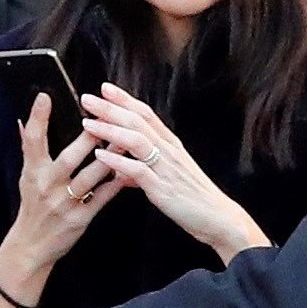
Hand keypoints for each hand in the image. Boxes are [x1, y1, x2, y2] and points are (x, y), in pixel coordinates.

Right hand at [0, 95, 121, 297]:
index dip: (37, 118)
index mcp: (32, 173)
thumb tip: (24, 120)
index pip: (32, 141)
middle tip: (104, 119)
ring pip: (90, 177)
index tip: (45, 96)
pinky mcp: (81, 219)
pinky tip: (130, 171)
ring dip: (110, 158)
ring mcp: (65, 204)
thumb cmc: (33, 206)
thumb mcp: (26, 177)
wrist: (33, 246)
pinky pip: (103, 198)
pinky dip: (117, 184)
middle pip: (69, 159)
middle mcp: (47, 186)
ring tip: (126, 140)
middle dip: (87, 139)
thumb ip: (29, 149)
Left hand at [84, 83, 265, 259]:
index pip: (146, 115)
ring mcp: (166, 168)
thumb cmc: (195, 198)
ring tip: (88, 123)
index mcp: (171, 146)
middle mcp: (168, 151)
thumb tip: (122, 172)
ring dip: (110, 129)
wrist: (218, 218)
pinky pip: (137, 170)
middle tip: (88, 98)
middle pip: (137, 121)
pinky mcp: (162, 188)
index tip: (105, 89)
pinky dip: (118, 161)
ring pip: (136, 140)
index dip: (125, 100)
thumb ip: (144, 171)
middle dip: (111, 108)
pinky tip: (101, 155)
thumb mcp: (170, 177)